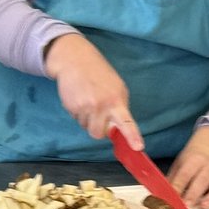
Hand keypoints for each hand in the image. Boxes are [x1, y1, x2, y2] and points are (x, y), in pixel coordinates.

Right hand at [44, 33, 143, 150]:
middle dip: (97, 128)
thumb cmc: (99, 74)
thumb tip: (117, 128)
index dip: (132, 136)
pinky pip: (76, 118)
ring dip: (86, 118)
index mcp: (117, 100)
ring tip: (86, 99)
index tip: (138, 147)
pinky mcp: (71, 106)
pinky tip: (79, 97)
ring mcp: (85, 107)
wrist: (75, 60)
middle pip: (98, 133)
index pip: (127, 122)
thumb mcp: (117, 88)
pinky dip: (77, 111)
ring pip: (86, 126)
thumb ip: (119, 108)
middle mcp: (101, 105)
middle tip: (97, 114)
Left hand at [168, 126, 208, 208]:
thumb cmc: (191, 161)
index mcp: (194, 160)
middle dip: (194, 194)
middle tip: (186, 205)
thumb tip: (161, 193)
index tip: (172, 196)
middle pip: (202, 180)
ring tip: (203, 207)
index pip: (185, 173)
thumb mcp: (179, 164)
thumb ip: (172, 179)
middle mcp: (208, 167)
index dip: (178, 185)